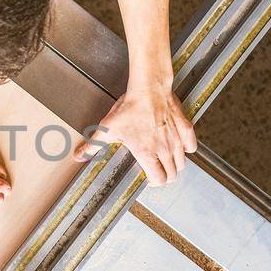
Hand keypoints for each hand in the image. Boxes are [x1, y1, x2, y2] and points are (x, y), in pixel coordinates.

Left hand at [74, 82, 196, 185]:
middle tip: (157, 170)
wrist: (148, 88)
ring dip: (174, 164)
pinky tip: (177, 145)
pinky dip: (186, 149)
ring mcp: (177, 140)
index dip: (154, 182)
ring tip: (165, 159)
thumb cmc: (130, 108)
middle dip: (165, 176)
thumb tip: (78, 156)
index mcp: (147, 154)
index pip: (159, 180)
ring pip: (182, 163)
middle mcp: (165, 150)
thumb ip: (93, 146)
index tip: (148, 177)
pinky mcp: (185, 129)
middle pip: (172, 175)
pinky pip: (191, 146)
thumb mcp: (107, 128)